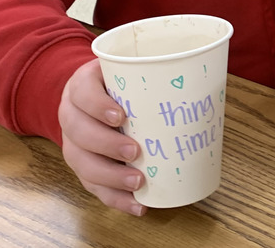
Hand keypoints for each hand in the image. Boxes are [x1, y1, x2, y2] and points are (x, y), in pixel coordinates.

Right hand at [59, 59, 145, 215]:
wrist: (92, 95)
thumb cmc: (119, 82)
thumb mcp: (129, 69)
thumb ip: (153, 72)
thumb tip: (202, 78)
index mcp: (82, 86)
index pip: (83, 93)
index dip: (98, 105)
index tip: (120, 116)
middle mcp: (71, 115)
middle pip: (80, 132)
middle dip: (107, 145)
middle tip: (135, 152)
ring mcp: (74, 143)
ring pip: (83, 164)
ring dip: (111, 177)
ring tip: (138, 183)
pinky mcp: (82, 166)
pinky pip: (93, 186)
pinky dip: (115, 198)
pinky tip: (138, 205)